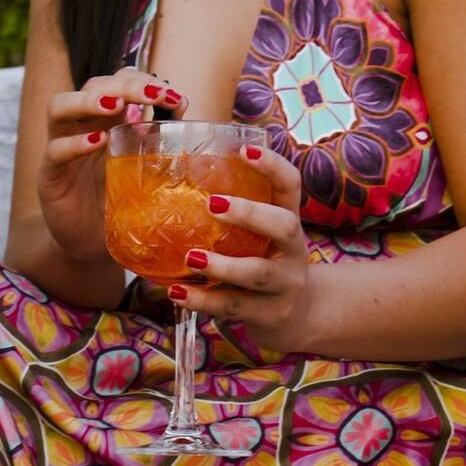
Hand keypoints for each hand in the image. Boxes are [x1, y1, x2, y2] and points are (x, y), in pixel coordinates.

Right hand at [38, 70, 187, 254]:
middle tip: (155, 95)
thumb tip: (187, 124)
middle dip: (126, 85)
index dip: (145, 81)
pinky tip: (97, 142)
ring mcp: (61, 147)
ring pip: (59, 106)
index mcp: (107, 120)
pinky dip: (74, 143)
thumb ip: (160, 149)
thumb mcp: (145, 174)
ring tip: (115, 105)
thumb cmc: (119, 205)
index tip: (174, 98)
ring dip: (88, 100)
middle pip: (93, 86)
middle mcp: (82, 126)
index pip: (119, 81)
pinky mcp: (49, 176)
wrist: (90, 246)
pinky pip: (54, 151)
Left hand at [168, 145, 311, 350]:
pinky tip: (177, 292)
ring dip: (222, 265)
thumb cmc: (264, 263)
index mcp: (289, 222)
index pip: (290, 185)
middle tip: (213, 204)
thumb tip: (167, 182)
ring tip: (190, 257)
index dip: (272, 165)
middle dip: (249, 214)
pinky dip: (203, 300)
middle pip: (283, 227)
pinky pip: (234, 306)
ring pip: (258, 273)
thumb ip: (231, 217)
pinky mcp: (270, 314)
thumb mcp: (261, 237)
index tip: (245, 149)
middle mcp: (293, 251)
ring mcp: (285, 285)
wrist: (298, 316)